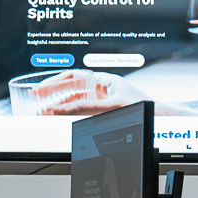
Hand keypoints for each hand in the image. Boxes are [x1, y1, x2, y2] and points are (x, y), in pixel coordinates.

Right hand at [31, 70, 146, 116]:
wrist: (163, 121)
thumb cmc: (146, 108)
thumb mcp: (111, 106)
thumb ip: (84, 107)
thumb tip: (60, 108)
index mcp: (105, 80)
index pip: (74, 77)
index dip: (55, 81)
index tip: (40, 89)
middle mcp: (103, 89)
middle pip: (71, 87)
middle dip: (51, 91)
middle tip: (33, 96)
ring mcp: (104, 101)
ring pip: (75, 100)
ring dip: (58, 104)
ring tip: (41, 109)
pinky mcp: (106, 113)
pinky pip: (82, 111)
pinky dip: (69, 113)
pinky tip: (58, 117)